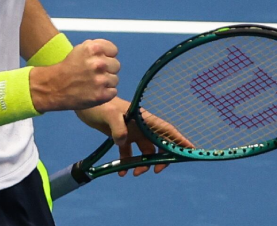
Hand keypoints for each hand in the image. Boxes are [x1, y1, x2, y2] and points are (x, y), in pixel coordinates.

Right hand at [31, 39, 118, 111]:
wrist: (54, 87)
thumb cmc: (68, 68)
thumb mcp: (80, 49)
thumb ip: (98, 48)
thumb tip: (112, 52)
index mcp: (94, 48)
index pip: (114, 51)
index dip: (106, 56)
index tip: (97, 62)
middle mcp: (98, 63)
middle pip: (116, 65)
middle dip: (107, 69)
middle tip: (93, 74)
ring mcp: (100, 80)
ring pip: (115, 80)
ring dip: (106, 82)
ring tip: (91, 83)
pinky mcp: (101, 95)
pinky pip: (113, 92)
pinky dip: (105, 93)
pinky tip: (93, 91)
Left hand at [76, 99, 194, 176]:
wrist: (84, 104)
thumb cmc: (100, 105)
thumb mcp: (110, 115)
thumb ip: (118, 128)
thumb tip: (123, 142)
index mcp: (144, 119)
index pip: (167, 131)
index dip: (180, 140)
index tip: (191, 151)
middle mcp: (141, 126)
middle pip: (158, 145)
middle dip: (161, 158)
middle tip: (155, 170)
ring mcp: (132, 132)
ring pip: (144, 152)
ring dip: (142, 164)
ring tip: (132, 173)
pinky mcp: (121, 137)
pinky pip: (128, 154)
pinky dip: (126, 164)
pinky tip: (120, 172)